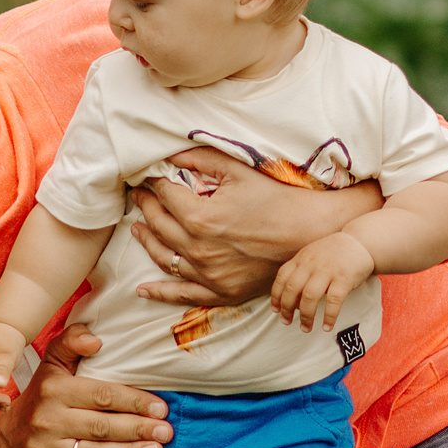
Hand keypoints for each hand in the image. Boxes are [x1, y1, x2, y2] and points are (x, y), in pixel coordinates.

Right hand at [0, 326, 172, 447]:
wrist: (11, 430)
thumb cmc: (45, 391)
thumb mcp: (54, 362)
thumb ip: (72, 341)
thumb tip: (96, 340)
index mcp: (54, 389)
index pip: (101, 395)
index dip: (134, 402)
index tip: (161, 408)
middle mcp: (47, 420)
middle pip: (101, 427)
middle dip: (138, 430)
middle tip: (166, 433)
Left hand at [126, 148, 384, 307]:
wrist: (311, 234)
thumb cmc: (277, 198)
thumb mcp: (239, 172)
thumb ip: (202, 160)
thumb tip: (171, 152)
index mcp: (201, 218)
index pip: (164, 196)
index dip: (153, 183)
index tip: (146, 176)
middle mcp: (199, 250)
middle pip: (159, 225)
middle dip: (146, 207)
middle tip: (139, 196)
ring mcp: (209, 275)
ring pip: (165, 258)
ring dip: (147, 241)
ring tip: (137, 228)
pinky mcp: (222, 292)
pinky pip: (184, 294)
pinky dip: (161, 292)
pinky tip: (143, 289)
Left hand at [271, 232, 374, 331]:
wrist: (360, 241)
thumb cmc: (333, 253)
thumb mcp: (311, 255)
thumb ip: (299, 271)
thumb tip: (290, 300)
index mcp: (301, 259)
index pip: (282, 278)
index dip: (276, 296)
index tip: (276, 310)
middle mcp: (311, 264)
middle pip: (292, 289)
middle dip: (287, 309)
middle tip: (287, 322)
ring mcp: (327, 271)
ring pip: (310, 297)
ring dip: (305, 316)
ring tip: (305, 327)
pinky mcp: (344, 279)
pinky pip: (334, 301)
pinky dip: (329, 316)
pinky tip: (327, 326)